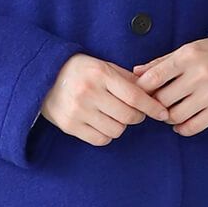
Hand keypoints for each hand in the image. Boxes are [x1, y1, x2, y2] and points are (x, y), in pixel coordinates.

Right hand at [41, 53, 171, 145]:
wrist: (44, 77)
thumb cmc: (80, 71)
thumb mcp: (103, 66)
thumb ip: (127, 79)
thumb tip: (153, 92)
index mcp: (100, 74)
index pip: (134, 96)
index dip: (152, 107)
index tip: (163, 113)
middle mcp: (89, 93)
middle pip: (128, 116)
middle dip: (137, 116)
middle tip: (135, 112)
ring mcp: (79, 111)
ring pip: (116, 130)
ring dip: (120, 126)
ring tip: (113, 115)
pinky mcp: (71, 126)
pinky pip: (101, 140)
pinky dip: (107, 135)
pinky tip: (102, 124)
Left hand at [133, 38, 207, 135]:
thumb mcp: (189, 50)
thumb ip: (162, 62)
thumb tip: (136, 73)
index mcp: (188, 56)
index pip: (155, 76)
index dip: (143, 89)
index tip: (141, 94)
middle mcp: (199, 74)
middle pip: (163, 100)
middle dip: (155, 105)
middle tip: (156, 105)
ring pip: (176, 116)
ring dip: (167, 118)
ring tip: (169, 113)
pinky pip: (192, 127)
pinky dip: (181, 129)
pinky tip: (180, 124)